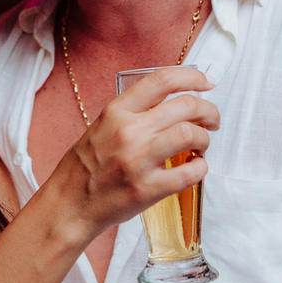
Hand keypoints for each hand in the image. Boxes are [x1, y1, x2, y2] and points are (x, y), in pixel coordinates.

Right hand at [55, 66, 218, 237]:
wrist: (69, 205)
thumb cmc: (86, 167)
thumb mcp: (102, 126)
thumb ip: (133, 113)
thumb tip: (172, 104)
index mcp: (116, 111)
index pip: (162, 80)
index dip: (192, 77)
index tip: (207, 83)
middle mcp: (128, 131)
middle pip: (185, 105)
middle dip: (208, 110)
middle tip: (212, 120)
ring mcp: (138, 160)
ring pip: (191, 134)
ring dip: (205, 138)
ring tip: (202, 145)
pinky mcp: (148, 189)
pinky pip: (190, 172)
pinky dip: (201, 168)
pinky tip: (195, 167)